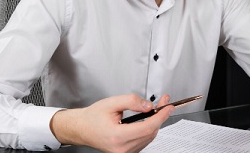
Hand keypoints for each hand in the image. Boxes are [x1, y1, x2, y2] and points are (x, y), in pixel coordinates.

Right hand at [50, 94, 173, 152]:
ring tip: (156, 109)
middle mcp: (122, 148)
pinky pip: (143, 141)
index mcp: (117, 136)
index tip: (168, 106)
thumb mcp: (112, 103)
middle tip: (163, 102)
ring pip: (149, 137)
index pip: (147, 127)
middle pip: (150, 132)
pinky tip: (148, 119)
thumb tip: (149, 106)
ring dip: (155, 122)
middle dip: (160, 116)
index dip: (160, 116)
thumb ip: (132, 102)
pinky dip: (148, 129)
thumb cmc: (93, 117)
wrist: (82, 128)